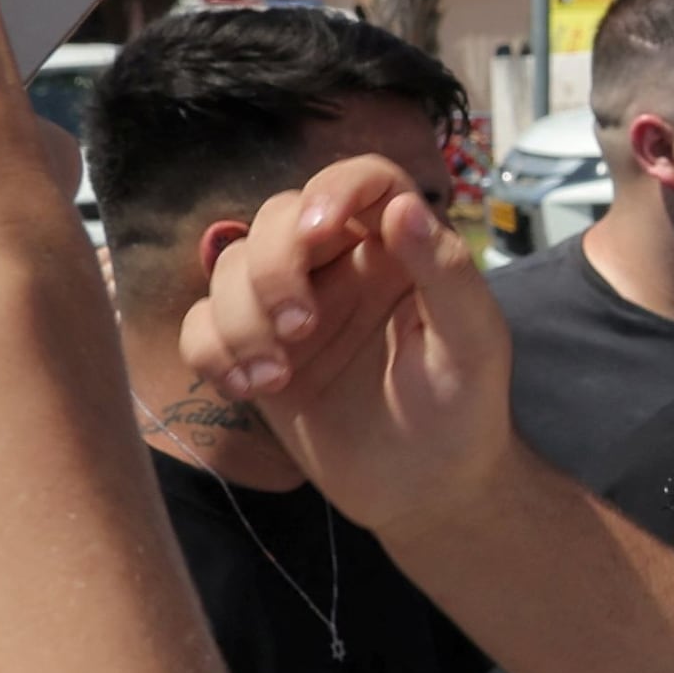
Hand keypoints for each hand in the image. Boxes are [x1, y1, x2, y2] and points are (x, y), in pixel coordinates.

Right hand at [179, 153, 523, 542]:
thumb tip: (403, 207)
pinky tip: (247, 391)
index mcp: (401, 249)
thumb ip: (446, 272)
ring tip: (275, 380)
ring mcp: (293, 305)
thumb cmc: (464, 413)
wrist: (427, 491)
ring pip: (228, 267)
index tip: (320, 231)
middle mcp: (342, 265)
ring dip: (238, 320)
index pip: (364, 181)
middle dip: (273, 269)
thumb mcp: (472, 345)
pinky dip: (210, 351)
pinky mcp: (255, 348)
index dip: (334, 190)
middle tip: (300, 330)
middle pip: (276, 217)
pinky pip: (201, 322)